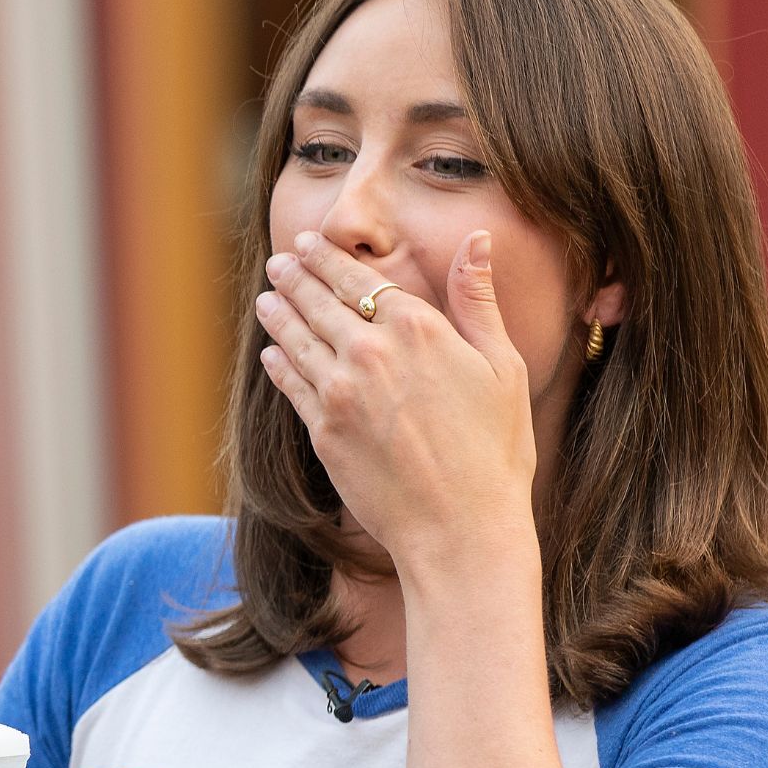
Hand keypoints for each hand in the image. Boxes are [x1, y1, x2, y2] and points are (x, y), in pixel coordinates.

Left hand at [252, 230, 535, 563]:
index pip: (360, 278)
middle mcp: (372, 352)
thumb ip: (478, 300)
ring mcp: (341, 392)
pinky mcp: (323, 431)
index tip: (308, 244)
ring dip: (278, 314)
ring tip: (265, 297)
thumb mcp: (503, 367)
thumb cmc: (494, 451)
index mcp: (418, 329)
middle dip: (295, 278)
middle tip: (278, 262)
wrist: (460, 528)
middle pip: (320, 303)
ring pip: (298, 340)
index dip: (328, 259)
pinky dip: (278, 364)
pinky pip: (292, 386)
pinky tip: (270, 354)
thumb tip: (477, 239)